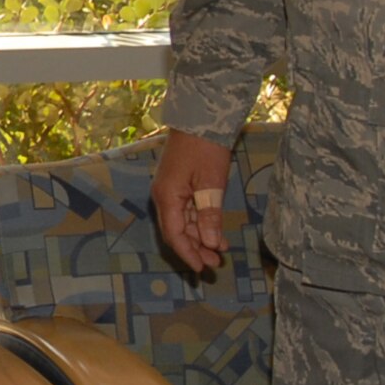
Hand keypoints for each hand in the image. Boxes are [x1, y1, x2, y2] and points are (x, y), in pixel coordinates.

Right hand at [153, 129, 233, 273]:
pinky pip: (186, 210)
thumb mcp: (212, 184)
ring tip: (220, 251)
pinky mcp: (178, 182)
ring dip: (199, 237)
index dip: (188, 254)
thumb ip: (210, 216)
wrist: (200, 116)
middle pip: (176, 231)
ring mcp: (169, 189)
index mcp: (167, 197)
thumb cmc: (205, 147)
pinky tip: (215, 231)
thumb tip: (212, 245)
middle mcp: (163, 195)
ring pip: (182, 222)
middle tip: (216, 263)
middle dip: (195, 249)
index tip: (202, 268)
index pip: (174, 235)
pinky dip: (200, 222)